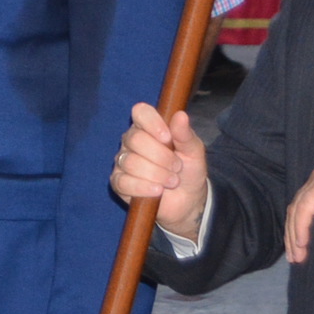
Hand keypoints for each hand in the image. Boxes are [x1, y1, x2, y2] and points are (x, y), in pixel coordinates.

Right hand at [114, 102, 209, 242]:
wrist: (188, 201)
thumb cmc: (189, 171)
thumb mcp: (194, 152)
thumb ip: (185, 134)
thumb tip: (180, 115)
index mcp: (149, 127)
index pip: (140, 112)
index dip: (153, 123)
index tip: (168, 138)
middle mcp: (131, 141)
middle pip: (136, 139)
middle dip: (161, 157)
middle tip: (177, 167)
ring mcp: (123, 161)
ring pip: (131, 162)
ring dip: (157, 175)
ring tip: (172, 181)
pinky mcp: (119, 183)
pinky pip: (124, 182)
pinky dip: (143, 188)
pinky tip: (157, 191)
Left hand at [285, 144, 313, 261]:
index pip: (303, 208)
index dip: (298, 229)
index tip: (298, 251)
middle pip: (296, 210)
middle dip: (292, 235)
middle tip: (294, 258)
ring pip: (297, 210)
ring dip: (294, 234)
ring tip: (297, 256)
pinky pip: (305, 208)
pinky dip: (300, 226)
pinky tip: (302, 243)